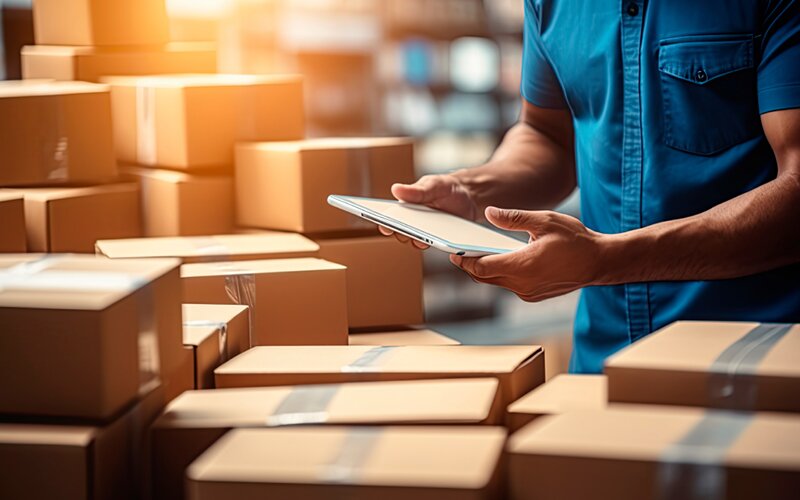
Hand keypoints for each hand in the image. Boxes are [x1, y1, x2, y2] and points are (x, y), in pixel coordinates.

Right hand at [378, 174, 477, 248]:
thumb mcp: (433, 185)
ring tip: (426, 238)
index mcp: (406, 207)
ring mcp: (426, 233)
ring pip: (417, 242)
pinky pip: (436, 246)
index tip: (385, 225)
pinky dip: (439, 247)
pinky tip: (446, 245)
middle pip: (401, 233)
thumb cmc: (446, 188)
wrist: (470, 196)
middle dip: (403, 234)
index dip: (385, 223)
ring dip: (420, 241)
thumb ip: (416, 191)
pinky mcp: (439, 240)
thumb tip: (396, 189)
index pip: (390, 218)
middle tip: (409, 231)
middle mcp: (413, 222)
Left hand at [451, 207, 604, 301]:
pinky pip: (509, 286)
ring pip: (496, 283)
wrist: (600, 262)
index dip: (464, 261)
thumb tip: (489, 213)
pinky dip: (501, 275)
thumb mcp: (544, 220)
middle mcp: (522, 284)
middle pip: (485, 278)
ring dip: (486, 271)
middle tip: (459, 253)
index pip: (482, 268)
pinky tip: (501, 261)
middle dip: (471, 266)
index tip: (452, 252)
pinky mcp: (534, 295)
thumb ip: (513, 218)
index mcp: (522, 266)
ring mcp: (528, 293)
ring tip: (476, 254)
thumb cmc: (575, 239)